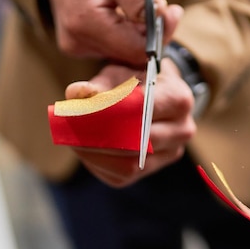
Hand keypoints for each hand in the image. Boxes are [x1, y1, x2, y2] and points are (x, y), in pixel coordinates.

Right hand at [45, 0, 182, 64]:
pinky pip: (117, 46)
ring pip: (127, 50)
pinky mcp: (83, 49)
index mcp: (85, 22)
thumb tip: (160, 17)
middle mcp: (79, 42)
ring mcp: (79, 48)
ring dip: (140, 26)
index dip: (161, 34)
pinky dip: (129, 29)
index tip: (173, 12)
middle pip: (133, 52)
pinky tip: (125, 8)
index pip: (136, 48)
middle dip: (151, 27)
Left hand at [66, 61, 195, 186]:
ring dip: (94, 154)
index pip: (141, 110)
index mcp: (178, 98)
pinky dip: (97, 163)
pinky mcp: (152, 169)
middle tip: (68, 128)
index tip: (78, 110)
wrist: (155, 94)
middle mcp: (182, 130)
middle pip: (137, 142)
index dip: (107, 112)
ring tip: (71, 138)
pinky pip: (121, 175)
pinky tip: (83, 149)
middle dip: (97, 137)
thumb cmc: (135, 80)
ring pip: (128, 165)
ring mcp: (170, 154)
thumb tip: (76, 93)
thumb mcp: (118, 73)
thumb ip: (98, 83)